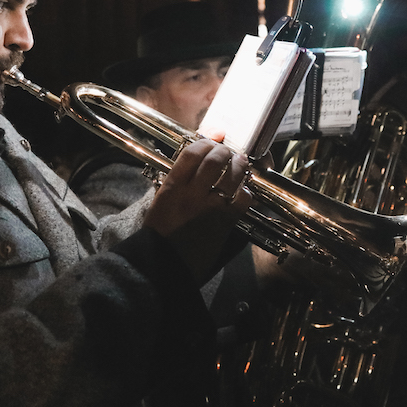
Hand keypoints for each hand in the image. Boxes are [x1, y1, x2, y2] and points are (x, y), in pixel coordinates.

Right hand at [143, 137, 252, 283]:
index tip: (211, 141)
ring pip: (231, 175)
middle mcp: (191, 194)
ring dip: (239, 165)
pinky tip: (243, 190)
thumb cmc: (160, 235)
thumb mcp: (161, 202)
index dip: (205, 142)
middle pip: (214, 160)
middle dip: (224, 151)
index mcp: (171, 187)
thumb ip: (177, 181)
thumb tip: (194, 162)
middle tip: (228, 152)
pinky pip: (242, 199)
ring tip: (240, 163)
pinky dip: (245, 191)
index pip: (191, 153)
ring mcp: (209, 207)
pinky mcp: (225, 222)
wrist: (166, 265)